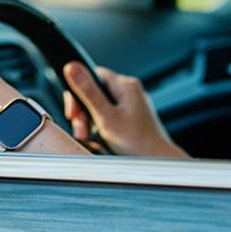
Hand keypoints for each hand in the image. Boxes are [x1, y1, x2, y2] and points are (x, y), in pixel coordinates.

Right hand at [63, 62, 187, 157]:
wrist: (158, 165)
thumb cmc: (138, 143)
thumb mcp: (106, 117)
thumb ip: (87, 91)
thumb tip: (71, 66)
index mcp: (126, 86)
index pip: (92, 75)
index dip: (78, 93)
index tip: (74, 112)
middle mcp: (130, 93)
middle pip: (94, 94)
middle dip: (84, 114)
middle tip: (82, 131)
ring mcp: (132, 107)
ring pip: (100, 109)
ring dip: (91, 124)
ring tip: (92, 139)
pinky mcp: (131, 121)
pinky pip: (109, 119)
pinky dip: (101, 130)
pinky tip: (101, 142)